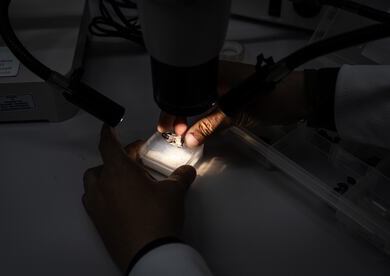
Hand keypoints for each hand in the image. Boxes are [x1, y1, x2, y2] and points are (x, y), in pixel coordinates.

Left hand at [82, 127, 196, 272]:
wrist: (147, 252)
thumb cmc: (157, 218)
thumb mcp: (174, 192)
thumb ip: (180, 176)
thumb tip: (187, 171)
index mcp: (119, 171)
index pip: (108, 144)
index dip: (108, 132)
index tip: (108, 126)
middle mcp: (103, 185)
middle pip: (105, 162)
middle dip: (121, 156)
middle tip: (138, 159)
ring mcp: (97, 204)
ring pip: (95, 180)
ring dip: (106, 174)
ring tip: (124, 178)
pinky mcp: (96, 220)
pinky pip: (93, 198)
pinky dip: (102, 192)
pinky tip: (118, 198)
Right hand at [158, 61, 308, 147]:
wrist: (300, 98)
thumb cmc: (270, 97)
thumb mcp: (235, 112)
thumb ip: (209, 125)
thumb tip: (188, 139)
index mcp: (214, 73)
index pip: (184, 91)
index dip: (172, 109)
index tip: (167, 128)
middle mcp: (217, 78)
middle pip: (189, 97)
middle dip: (179, 115)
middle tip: (173, 132)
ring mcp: (226, 88)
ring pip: (200, 103)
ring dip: (192, 118)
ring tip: (184, 132)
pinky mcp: (234, 98)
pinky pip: (213, 108)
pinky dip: (205, 119)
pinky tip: (200, 129)